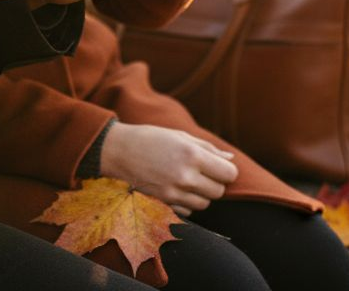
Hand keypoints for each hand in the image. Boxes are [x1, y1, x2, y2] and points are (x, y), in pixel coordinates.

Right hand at [100, 123, 237, 215]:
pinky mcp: (163, 204)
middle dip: (215, 183)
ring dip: (201, 194)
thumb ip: (208, 149)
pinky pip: (188, 212)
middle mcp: (185, 176)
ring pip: (204, 204)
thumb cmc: (151, 138)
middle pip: (218, 192)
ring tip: (188, 180)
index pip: (228, 174)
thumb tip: (231, 159)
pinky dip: (187, 203)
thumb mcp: (181, 136)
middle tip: (202, 172)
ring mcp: (173, 193)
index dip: (227, 171)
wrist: (118, 151)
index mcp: (192, 155)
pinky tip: (176, 189)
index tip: (219, 167)